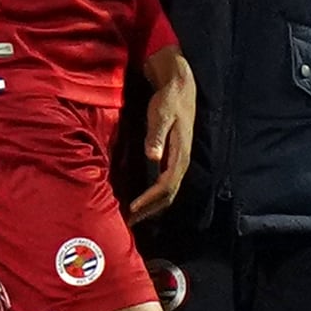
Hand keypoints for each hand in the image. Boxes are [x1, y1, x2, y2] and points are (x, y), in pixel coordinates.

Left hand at [129, 46, 195, 224]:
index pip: (165, 185)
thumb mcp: (162, 114)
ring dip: (151, 207)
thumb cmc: (169, 100)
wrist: (180, 87)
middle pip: (168, 196)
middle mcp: (181, 162)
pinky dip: (153, 196)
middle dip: (149, 210)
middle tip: (129, 222)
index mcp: (180, 155)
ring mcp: (178, 162)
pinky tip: (140, 200)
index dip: (149, 199)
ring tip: (133, 217)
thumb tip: (153, 157)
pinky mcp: (172, 158)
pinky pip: (164, 184)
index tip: (133, 208)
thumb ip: (157, 135)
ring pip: (167, 193)